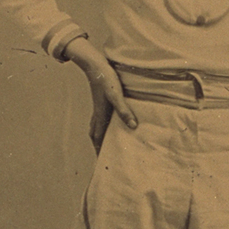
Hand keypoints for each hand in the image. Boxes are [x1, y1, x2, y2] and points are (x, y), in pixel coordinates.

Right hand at [65, 37, 137, 154]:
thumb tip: (133, 126)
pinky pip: (99, 120)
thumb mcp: (117, 95)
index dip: (100, 151)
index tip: (102, 163)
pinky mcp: (100, 102)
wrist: (95, 65)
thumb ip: (125, 111)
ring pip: (96, 128)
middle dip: (99, 147)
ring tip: (106, 144)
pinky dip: (102, 127)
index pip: (99, 138)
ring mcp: (97, 108)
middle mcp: (97, 114)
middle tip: (104, 157)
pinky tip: (109, 124)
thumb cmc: (106, 80)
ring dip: (100, 137)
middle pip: (95, 136)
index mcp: (101, 116)